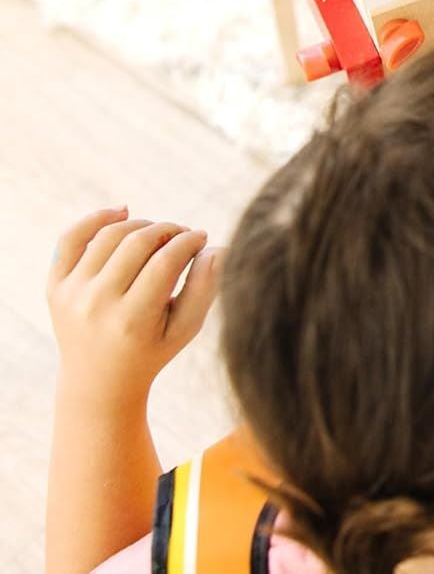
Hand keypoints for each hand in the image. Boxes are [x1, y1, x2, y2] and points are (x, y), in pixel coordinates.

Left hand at [47, 207, 218, 410]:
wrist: (97, 383)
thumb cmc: (152, 350)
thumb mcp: (186, 327)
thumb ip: (205, 286)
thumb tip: (216, 247)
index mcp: (131, 320)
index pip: (166, 260)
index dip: (190, 241)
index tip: (202, 239)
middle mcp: (96, 305)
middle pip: (139, 241)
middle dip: (170, 230)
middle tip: (184, 236)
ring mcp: (71, 295)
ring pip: (110, 234)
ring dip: (142, 225)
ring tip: (159, 234)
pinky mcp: (55, 287)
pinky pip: (71, 238)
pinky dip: (97, 218)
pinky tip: (122, 212)